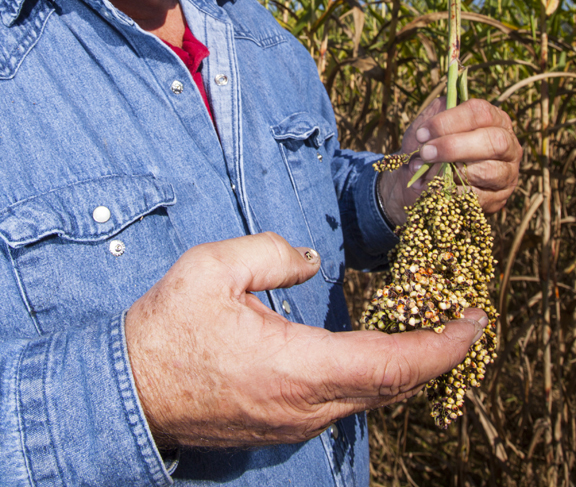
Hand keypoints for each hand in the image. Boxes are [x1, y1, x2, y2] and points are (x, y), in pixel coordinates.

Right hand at [125, 231, 486, 447]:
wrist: (130, 391)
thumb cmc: (167, 328)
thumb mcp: (213, 267)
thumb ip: (272, 253)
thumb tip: (312, 261)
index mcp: (298, 367)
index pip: (393, 365)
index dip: (443, 346)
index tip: (475, 322)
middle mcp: (307, 406)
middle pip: (394, 388)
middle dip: (438, 354)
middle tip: (462, 317)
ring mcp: (296, 421)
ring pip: (372, 398)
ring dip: (409, 366)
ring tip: (428, 326)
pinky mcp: (284, 422)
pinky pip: (348, 402)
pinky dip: (378, 377)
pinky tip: (379, 350)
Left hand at [378, 97, 521, 227]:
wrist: (424, 179)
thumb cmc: (431, 145)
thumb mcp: (431, 124)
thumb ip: (435, 115)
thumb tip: (440, 116)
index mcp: (494, 118)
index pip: (480, 112)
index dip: (449, 121)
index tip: (422, 133)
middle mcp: (508, 144)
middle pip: (493, 141)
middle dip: (454, 147)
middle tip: (425, 153)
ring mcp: (507, 173)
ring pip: (488, 171)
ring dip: (451, 172)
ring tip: (425, 172)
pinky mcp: (499, 198)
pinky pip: (479, 197)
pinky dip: (452, 192)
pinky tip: (435, 188)